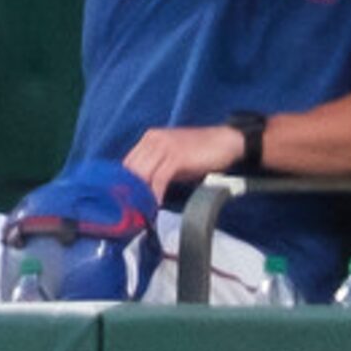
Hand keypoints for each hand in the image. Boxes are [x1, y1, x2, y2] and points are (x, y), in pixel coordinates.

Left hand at [123, 122, 248, 202]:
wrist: (225, 141)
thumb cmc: (200, 153)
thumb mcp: (173, 160)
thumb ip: (156, 169)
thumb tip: (142, 189)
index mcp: (149, 139)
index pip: (127, 163)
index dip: (125, 184)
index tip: (125, 201)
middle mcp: (153, 140)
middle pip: (131, 169)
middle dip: (130, 192)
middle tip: (131, 211)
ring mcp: (163, 146)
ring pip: (142, 174)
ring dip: (141, 195)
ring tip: (142, 211)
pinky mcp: (175, 156)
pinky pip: (158, 179)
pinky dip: (156, 194)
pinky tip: (156, 206)